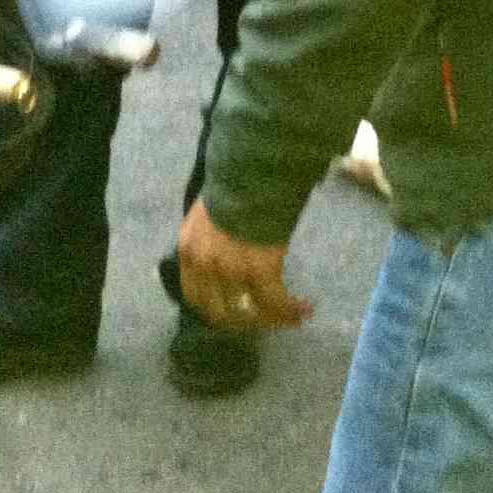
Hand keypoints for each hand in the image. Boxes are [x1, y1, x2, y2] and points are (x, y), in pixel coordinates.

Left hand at [177, 198, 310, 330]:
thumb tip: (228, 261)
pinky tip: (304, 308)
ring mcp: (231, 270)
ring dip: (273, 318)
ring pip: (252, 311)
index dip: (216, 311)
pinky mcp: (260, 269)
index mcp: (189, 251)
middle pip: (222, 312)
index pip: (195, 297)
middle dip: (245, 321)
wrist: (252, 172)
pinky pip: (276, 300)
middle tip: (265, 319)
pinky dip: (291, 309)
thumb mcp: (209, 217)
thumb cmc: (234, 187)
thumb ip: (211, 243)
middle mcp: (205, 266)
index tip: (234, 315)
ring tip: (293, 318)